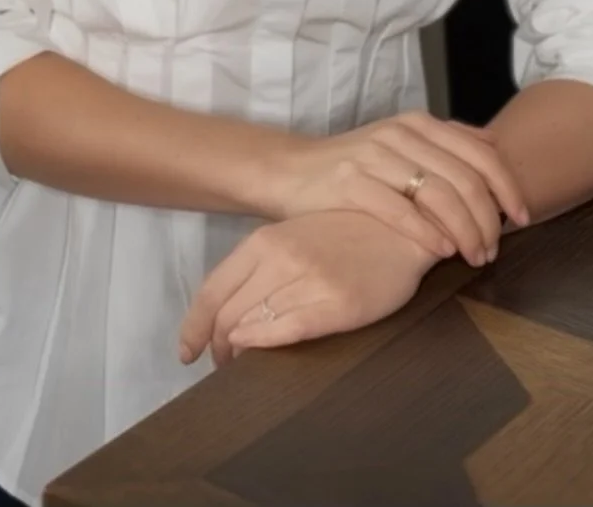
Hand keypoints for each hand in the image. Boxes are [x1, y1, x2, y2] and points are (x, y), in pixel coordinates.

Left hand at [179, 209, 434, 368]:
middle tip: (221, 364)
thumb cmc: (348, 232)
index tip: (186, 352)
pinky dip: (263, 344)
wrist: (406, 226)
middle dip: (216, 346)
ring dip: (239, 352)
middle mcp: (281, 258)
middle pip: (226, 313)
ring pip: (252, 324)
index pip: (213, 290)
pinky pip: (286, 330)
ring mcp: (308, 280)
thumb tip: (231, 309)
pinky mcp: (337, 304)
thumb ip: (263, 265)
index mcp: (265, 241)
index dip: (194, 327)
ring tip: (241, 365)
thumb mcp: (296, 236)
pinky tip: (259, 351)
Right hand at [270, 112, 528, 266]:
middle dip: (488, 220)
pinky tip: (441, 251)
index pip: (481, 154)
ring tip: (473, 257)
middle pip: (465, 179)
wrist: (290, 171)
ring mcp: (374, 156)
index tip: (523, 219)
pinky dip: (426, 233)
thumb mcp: (402, 143)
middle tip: (494, 250)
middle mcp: (400, 134)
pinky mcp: (349, 182)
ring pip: (438, 195)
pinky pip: (399, 210)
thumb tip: (494, 147)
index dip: (508, 189)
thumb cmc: (354, 167)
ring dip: (464, 232)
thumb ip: (445, 144)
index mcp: (419, 124)